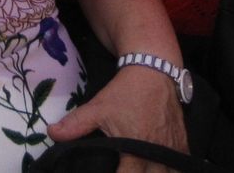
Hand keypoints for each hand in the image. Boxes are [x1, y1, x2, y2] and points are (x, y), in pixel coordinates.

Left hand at [48, 63, 189, 170]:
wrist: (155, 70)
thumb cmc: (125, 91)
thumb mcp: (98, 107)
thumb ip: (76, 124)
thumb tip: (51, 133)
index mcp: (136, 150)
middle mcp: (157, 154)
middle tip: (128, 172)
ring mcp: (173, 150)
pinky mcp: (182, 145)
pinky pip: (182, 167)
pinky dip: (174, 171)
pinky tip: (162, 171)